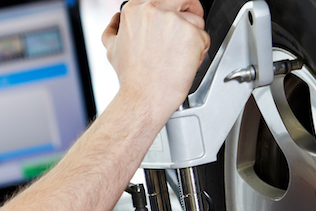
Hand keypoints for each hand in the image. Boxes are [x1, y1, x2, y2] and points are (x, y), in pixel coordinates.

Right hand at [101, 0, 209, 114]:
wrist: (144, 96)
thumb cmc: (131, 77)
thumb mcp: (111, 49)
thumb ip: (114, 29)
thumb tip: (116, 21)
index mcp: (134, 9)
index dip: (171, 7)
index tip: (173, 16)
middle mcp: (154, 10)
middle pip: (183, 0)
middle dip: (189, 10)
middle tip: (186, 28)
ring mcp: (174, 21)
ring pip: (196, 21)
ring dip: (193, 37)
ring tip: (179, 55)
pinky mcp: (192, 33)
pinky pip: (204, 37)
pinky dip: (199, 51)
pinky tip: (184, 62)